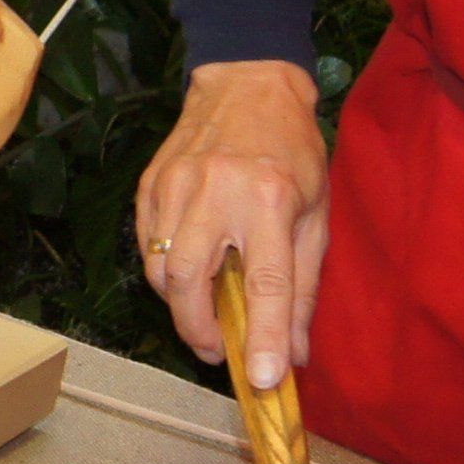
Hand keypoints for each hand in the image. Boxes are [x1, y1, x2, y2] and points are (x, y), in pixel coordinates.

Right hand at [134, 59, 328, 386]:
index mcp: (270, 198)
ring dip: (181, 304)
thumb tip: (291, 354)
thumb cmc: (291, 151)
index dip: (263, 337)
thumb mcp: (315, 215)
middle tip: (217, 349)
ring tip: (205, 308)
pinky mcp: (150, 184)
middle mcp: (217, 190)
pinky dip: (165, 273)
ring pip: (160, 269)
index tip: (261, 380)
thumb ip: (303, 287)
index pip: (266, 283)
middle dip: (197, 329)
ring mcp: (175, 185)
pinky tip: (189, 270)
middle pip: (189, 281)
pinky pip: (148, 247)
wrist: (247, 83)